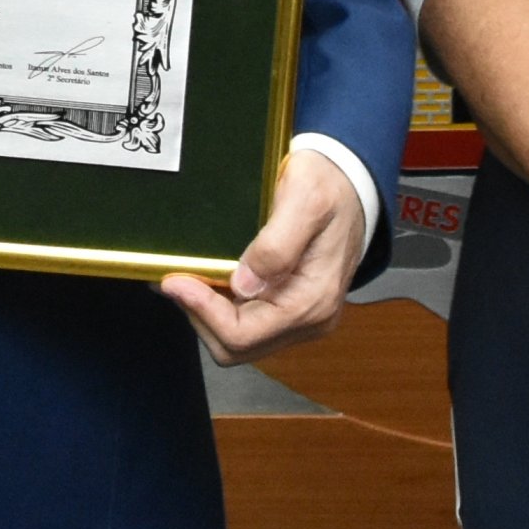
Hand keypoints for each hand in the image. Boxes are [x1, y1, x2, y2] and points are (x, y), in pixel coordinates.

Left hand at [162, 150, 368, 362]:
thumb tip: (243, 285)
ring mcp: (302, 318)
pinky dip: (220, 308)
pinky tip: (209, 280)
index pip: (243, 334)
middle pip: (236, 346)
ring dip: (207, 314)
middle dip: (199, 315)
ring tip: (186, 279)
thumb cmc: (331, 186)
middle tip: (175, 280)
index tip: (175, 281)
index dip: (201, 311)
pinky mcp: (292, 309)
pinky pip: (247, 325)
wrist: (353, 182)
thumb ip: (276, 245)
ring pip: (238, 341)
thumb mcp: (305, 200)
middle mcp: (310, 319)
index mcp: (312, 301)